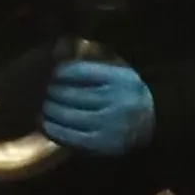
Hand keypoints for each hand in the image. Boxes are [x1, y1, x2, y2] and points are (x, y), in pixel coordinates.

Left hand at [32, 56, 155, 158]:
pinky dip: (54, 130)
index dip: (60, 72)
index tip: (52, 73)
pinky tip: (45, 124)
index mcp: (120, 79)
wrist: (151, 125)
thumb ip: (92, 62)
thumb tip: (58, 49)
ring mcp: (109, 125)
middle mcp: (116, 101)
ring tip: (42, 106)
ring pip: (67, 116)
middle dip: (52, 92)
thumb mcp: (118, 72)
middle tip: (44, 90)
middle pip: (70, 94)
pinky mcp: (102, 144)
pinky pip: (70, 137)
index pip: (79, 72)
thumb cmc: (127, 94)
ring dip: (49, 110)